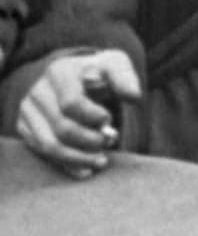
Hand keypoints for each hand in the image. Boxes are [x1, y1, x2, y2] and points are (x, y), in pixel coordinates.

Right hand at [16, 49, 139, 178]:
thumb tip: (133, 97)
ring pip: (49, 145)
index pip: (71, 103)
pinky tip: (86, 170)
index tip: (108, 119)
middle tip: (111, 141)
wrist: (75, 76)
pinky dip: (66, 165)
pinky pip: (43, 153)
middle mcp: (38, 91)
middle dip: (91, 140)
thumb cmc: (99, 72)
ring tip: (102, 161)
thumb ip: (125, 78)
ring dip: (79, 158)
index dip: (94, 117)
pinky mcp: (26, 128)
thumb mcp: (115, 65)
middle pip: (62, 127)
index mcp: (59, 72)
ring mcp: (28, 111)